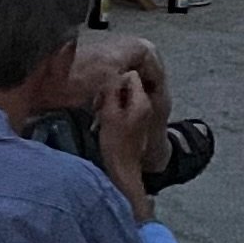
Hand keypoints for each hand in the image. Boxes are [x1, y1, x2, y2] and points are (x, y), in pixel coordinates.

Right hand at [92, 70, 160, 218]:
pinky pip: (125, 106)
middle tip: (98, 106)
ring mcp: (142, 113)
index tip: (104, 94)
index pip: (131, 75)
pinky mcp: (136, 121)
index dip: (116, 80)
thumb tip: (111, 74)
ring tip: (99, 114)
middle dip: (111, 91)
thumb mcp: (109, 113)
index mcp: (142, 101)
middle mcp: (145, 104)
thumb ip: (111, 91)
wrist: (123, 168)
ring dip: (110, 101)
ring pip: (124, 96)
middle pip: (127, 85)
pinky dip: (114, 110)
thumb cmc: (115, 142)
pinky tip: (104, 120)